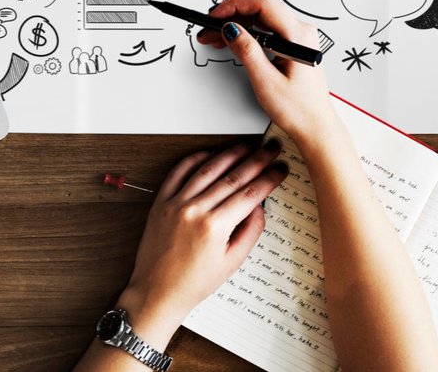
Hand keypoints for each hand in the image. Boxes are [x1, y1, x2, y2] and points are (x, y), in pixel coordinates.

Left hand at [117, 141, 289, 345]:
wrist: (157, 291)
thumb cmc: (193, 283)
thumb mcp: (231, 263)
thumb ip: (250, 232)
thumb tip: (260, 206)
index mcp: (214, 227)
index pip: (250, 194)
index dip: (269, 179)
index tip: (280, 169)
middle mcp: (195, 210)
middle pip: (233, 177)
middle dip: (256, 160)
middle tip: (271, 149)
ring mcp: (176, 203)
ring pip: (208, 169)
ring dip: (230, 154)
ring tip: (246, 146)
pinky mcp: (161, 201)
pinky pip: (179, 172)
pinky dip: (196, 159)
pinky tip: (210, 154)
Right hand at [198, 0, 338, 146]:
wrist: (315, 127)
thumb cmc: (299, 110)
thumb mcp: (266, 81)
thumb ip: (247, 51)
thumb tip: (231, 29)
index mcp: (299, 36)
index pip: (263, 5)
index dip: (235, 6)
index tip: (215, 15)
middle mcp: (302, 33)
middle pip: (261, 10)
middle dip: (232, 16)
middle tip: (209, 28)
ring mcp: (299, 38)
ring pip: (263, 20)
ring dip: (238, 25)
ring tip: (216, 37)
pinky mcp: (294, 46)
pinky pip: (268, 30)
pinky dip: (248, 33)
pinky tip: (233, 41)